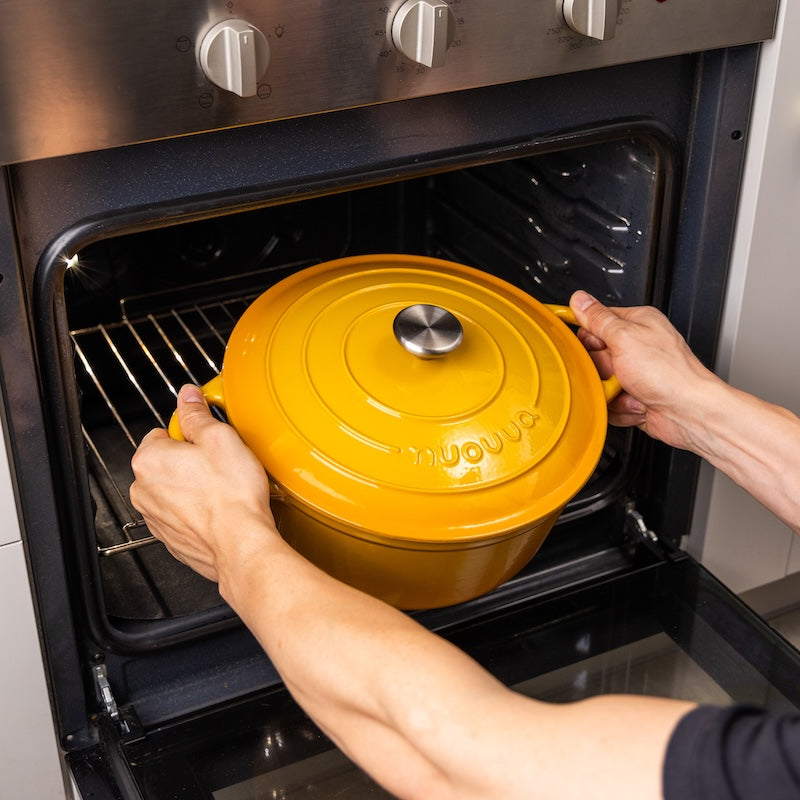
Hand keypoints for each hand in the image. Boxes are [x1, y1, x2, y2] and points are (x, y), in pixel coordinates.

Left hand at [130, 384, 278, 582]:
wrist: (241, 544)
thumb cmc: (231, 497)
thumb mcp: (220, 438)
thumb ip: (197, 414)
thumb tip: (188, 397)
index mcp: (149, 460)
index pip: (162, 432)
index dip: (189, 434)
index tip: (207, 439)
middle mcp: (143, 490)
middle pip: (165, 462)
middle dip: (188, 460)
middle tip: (218, 463)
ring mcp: (155, 518)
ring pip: (171, 490)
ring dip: (191, 486)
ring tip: (221, 487)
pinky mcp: (170, 539)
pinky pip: (180, 515)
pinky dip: (195, 511)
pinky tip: (218, 508)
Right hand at [569, 290, 721, 448]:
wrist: (687, 412)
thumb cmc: (669, 373)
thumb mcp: (625, 337)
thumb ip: (598, 319)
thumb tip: (580, 300)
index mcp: (637, 323)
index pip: (595, 321)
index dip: (589, 336)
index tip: (592, 346)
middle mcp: (636, 346)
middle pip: (594, 355)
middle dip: (601, 369)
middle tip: (617, 369)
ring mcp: (635, 373)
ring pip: (599, 382)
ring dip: (610, 391)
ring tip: (630, 388)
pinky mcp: (633, 395)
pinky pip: (608, 401)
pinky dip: (618, 406)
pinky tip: (635, 401)